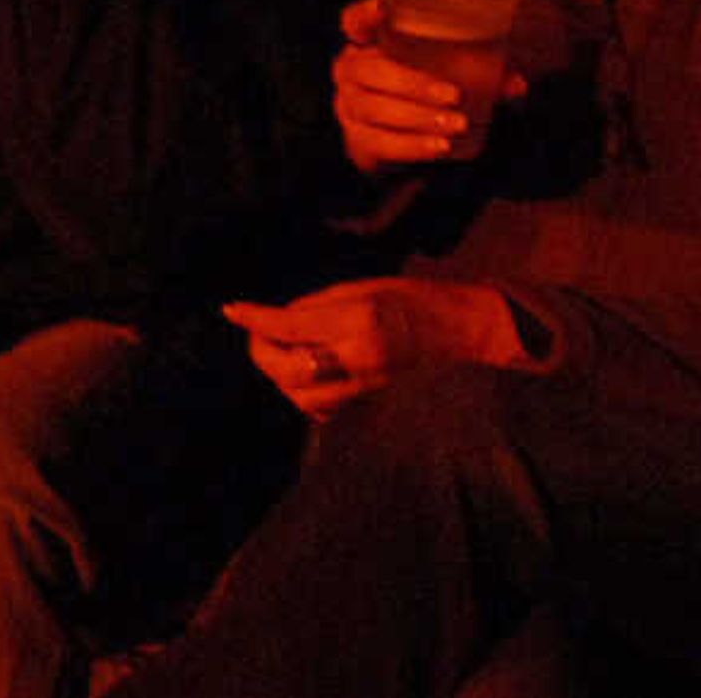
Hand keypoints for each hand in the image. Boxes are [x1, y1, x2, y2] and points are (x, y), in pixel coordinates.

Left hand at [224, 278, 528, 419]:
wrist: (468, 336)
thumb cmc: (415, 302)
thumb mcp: (360, 289)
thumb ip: (313, 308)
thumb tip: (271, 319)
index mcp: (360, 324)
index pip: (289, 326)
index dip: (255, 318)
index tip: (232, 310)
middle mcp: (362, 362)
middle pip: (287, 372)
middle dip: (263, 353)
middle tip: (258, 333)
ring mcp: (369, 391)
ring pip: (301, 397)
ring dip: (282, 375)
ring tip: (283, 350)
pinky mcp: (373, 409)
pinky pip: (323, 410)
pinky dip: (305, 392)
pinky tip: (309, 369)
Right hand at [330, 0, 527, 172]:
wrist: (402, 140)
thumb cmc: (427, 91)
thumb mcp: (450, 75)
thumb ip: (481, 73)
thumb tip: (517, 83)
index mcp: (369, 43)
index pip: (353, 21)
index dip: (363, 14)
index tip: (383, 9)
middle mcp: (349, 70)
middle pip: (368, 69)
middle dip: (412, 83)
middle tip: (455, 95)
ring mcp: (347, 106)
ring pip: (375, 108)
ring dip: (418, 116)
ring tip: (457, 124)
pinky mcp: (357, 140)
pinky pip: (380, 142)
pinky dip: (412, 145)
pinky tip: (440, 147)